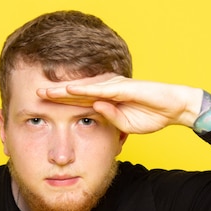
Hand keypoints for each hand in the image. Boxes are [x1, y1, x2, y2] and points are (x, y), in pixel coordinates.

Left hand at [36, 76, 203, 133]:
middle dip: (56, 92)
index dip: (60, 100)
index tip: (42, 104)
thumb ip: (110, 117)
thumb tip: (95, 109)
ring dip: (64, 88)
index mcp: (107, 97)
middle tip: (35, 93)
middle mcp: (108, 88)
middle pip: (76, 89)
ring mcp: (115, 86)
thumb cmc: (152, 115)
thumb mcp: (125, 124)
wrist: (174, 108)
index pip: (79, 98)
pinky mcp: (124, 87)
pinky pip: (100, 88)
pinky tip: (69, 89)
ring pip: (84, 86)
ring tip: (45, 91)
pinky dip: (84, 88)